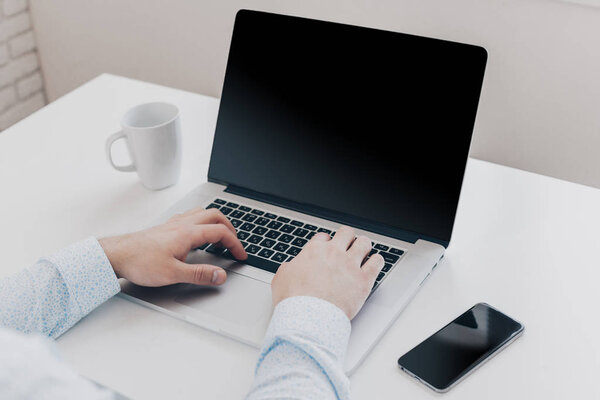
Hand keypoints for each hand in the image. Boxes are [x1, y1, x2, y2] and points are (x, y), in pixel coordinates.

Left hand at [99, 208, 246, 286]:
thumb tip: (221, 276)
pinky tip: (196, 234)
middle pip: (215, 215)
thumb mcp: (173, 274)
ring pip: (202, 213)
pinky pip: (189, 217)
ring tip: (220, 235)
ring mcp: (173, 224)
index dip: (235, 244)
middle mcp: (182, 224)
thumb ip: (200, 274)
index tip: (241, 255)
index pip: (221, 232)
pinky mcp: (165, 227)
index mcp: (188, 233)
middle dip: (229, 228)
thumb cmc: (140, 262)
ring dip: (216, 222)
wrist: (116, 255)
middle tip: (234, 243)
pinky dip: (201, 222)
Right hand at [271, 226, 383, 319]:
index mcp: (314, 251)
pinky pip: (377, 262)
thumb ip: (289, 268)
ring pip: (364, 243)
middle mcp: (334, 253)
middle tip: (348, 245)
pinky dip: (377, 261)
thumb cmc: (294, 301)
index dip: (326, 243)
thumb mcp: (281, 279)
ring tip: (363, 252)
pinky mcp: (363, 280)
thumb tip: (291, 267)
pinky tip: (374, 264)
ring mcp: (350, 265)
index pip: (324, 237)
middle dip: (347, 237)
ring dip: (364, 246)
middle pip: (346, 233)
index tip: (328, 249)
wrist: (308, 319)